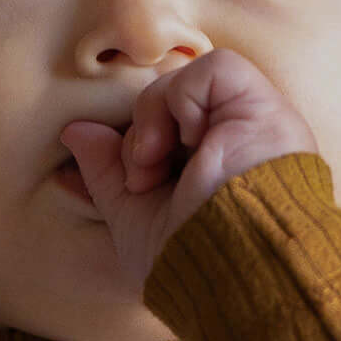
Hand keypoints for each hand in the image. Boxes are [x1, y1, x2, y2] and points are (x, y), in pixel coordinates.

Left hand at [62, 50, 317, 292]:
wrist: (235, 273)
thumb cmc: (192, 262)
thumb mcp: (135, 220)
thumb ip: (107, 173)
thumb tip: (74, 132)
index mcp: (218, 172)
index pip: (166, 131)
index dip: (136, 146)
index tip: (130, 183)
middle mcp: (240, 143)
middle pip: (171, 103)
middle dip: (140, 136)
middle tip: (142, 178)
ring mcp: (255, 123)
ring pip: (187, 80)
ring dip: (155, 115)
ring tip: (157, 162)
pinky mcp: (266, 107)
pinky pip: (216, 67)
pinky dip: (184, 98)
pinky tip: (189, 140)